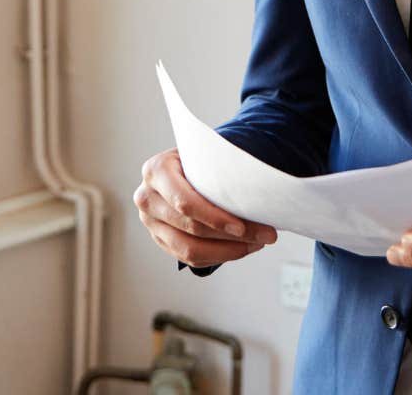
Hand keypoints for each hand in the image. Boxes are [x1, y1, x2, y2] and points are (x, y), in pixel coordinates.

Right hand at [135, 147, 277, 267]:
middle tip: (264, 235)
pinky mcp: (160, 239)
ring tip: (256, 243)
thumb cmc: (200, 158)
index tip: (242, 226)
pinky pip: (190, 258)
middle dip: (231, 236)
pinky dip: (218, 256)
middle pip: (191, 227)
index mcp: (156, 170)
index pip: (185, 202)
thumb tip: (259, 193)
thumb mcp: (205, 154)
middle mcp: (147, 197)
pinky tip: (240, 248)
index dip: (215, 217)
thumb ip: (221, 169)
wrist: (185, 164)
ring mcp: (150, 222)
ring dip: (228, 250)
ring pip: (189, 250)